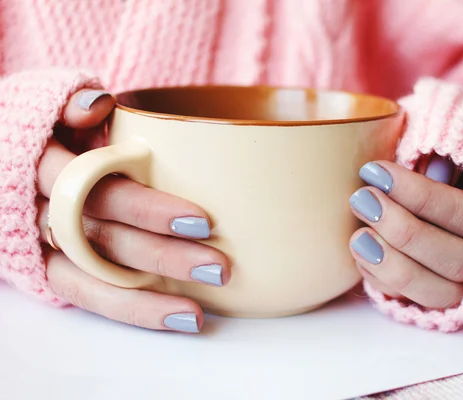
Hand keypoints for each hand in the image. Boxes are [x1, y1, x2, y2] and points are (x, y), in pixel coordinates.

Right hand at [37, 90, 230, 332]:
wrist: (5, 162)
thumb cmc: (42, 131)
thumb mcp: (45, 107)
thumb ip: (70, 104)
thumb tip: (101, 103)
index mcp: (40, 164)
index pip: (98, 190)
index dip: (147, 209)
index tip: (203, 220)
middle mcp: (38, 210)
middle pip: (103, 239)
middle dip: (163, 257)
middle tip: (219, 267)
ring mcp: (40, 247)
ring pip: (93, 277)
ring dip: (149, 296)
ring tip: (199, 312)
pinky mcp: (45, 273)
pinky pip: (88, 299)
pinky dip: (134, 311)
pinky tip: (178, 317)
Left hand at [349, 156, 462, 308]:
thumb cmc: (454, 155)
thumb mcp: (457, 136)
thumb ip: (448, 144)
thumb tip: (428, 159)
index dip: (419, 196)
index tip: (374, 171)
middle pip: (457, 259)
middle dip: (402, 231)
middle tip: (361, 199)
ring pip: (439, 292)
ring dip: (393, 266)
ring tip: (357, 236)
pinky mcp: (439, 296)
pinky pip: (416, 304)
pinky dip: (384, 282)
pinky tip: (361, 254)